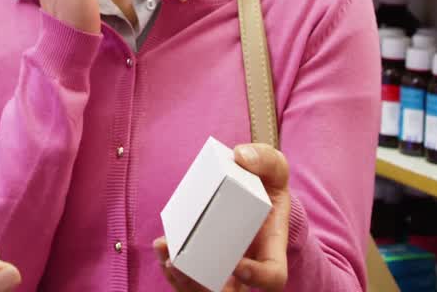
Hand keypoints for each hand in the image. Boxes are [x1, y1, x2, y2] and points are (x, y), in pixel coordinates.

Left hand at [152, 144, 290, 291]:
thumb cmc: (266, 181)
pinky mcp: (203, 255)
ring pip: (204, 287)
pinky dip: (172, 263)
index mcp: (270, 246)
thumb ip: (265, 159)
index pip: (273, 276)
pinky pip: (188, 274)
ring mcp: (224, 263)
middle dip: (203, 284)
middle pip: (230, 290)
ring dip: (182, 277)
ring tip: (165, 250)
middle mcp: (248, 261)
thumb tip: (241, 157)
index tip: (238, 264)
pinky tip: (162, 246)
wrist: (252, 186)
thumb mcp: (274, 166)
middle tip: (180, 264)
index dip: (257, 278)